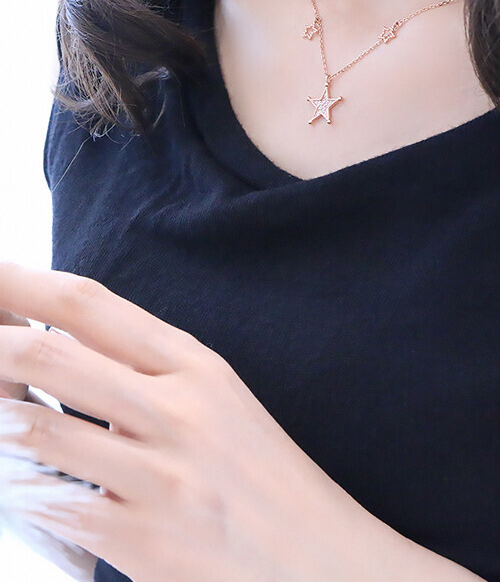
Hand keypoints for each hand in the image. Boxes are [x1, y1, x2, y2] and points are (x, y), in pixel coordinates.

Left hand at [0, 262, 483, 581]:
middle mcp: (178, 410)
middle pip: (51, 354)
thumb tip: (58, 352)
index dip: (21, 283)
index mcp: (196, 366)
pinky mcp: (146, 542)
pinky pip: (54, 506)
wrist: (322, 560)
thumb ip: (143, 375)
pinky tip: (16, 480)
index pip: (90, 304)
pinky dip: (20, 489)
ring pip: (36, 431)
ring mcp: (162, 477)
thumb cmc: (263, 476)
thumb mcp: (216, 404)